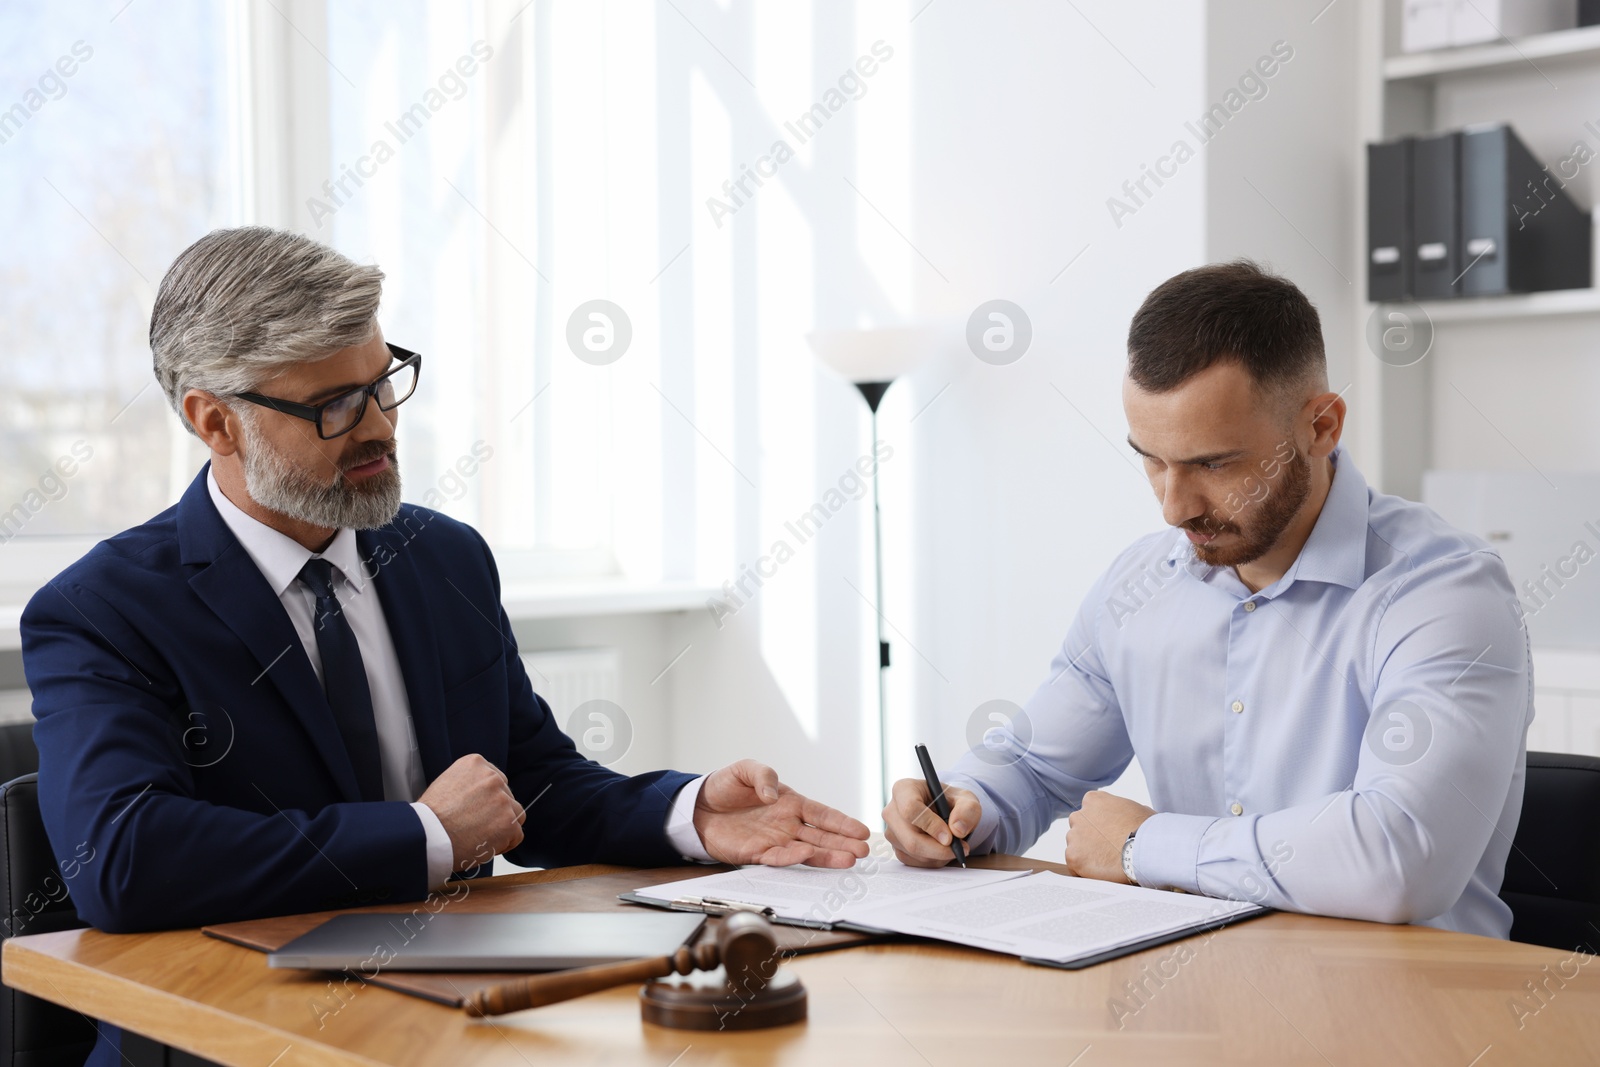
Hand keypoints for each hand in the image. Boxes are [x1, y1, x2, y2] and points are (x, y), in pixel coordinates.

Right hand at [417, 754, 525, 870]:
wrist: (426, 836)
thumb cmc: (429, 817)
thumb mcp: (446, 783)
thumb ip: (469, 784)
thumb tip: (482, 795)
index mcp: (476, 764)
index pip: (495, 780)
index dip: (487, 799)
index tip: (475, 811)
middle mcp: (492, 777)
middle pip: (506, 796)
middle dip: (495, 812)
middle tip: (474, 827)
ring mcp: (502, 799)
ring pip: (515, 814)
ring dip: (502, 827)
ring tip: (479, 837)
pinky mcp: (508, 822)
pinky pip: (517, 834)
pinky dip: (505, 844)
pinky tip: (486, 846)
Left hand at [692, 759, 869, 867]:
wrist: (697, 807)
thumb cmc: (725, 786)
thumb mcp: (745, 769)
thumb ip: (763, 776)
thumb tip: (774, 796)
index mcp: (791, 803)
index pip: (822, 814)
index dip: (842, 822)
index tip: (862, 830)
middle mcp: (787, 824)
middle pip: (821, 836)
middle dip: (843, 843)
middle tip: (864, 852)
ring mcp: (774, 840)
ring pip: (807, 851)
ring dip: (827, 856)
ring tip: (848, 861)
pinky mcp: (756, 854)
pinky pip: (778, 858)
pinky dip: (792, 858)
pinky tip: (807, 857)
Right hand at [883, 777, 979, 867]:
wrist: (945, 812)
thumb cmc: (951, 802)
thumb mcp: (966, 799)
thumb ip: (967, 810)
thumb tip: (957, 830)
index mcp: (904, 789)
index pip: (911, 809)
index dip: (931, 825)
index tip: (950, 836)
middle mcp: (892, 811)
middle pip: (910, 838)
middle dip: (938, 849)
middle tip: (960, 849)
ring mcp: (891, 831)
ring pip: (913, 852)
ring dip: (938, 855)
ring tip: (954, 845)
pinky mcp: (896, 848)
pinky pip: (914, 862)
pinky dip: (933, 861)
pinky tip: (942, 850)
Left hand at [1063, 790, 1154, 882]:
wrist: (1147, 847)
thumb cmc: (1148, 829)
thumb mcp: (1136, 809)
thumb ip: (1123, 811)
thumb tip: (1129, 817)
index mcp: (1093, 800)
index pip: (1089, 813)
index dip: (1100, 827)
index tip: (1109, 837)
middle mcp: (1079, 816)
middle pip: (1079, 830)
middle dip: (1090, 840)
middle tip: (1108, 852)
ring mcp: (1074, 836)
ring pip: (1076, 848)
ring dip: (1088, 856)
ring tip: (1109, 864)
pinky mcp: (1073, 856)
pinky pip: (1074, 866)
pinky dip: (1085, 872)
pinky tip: (1102, 873)